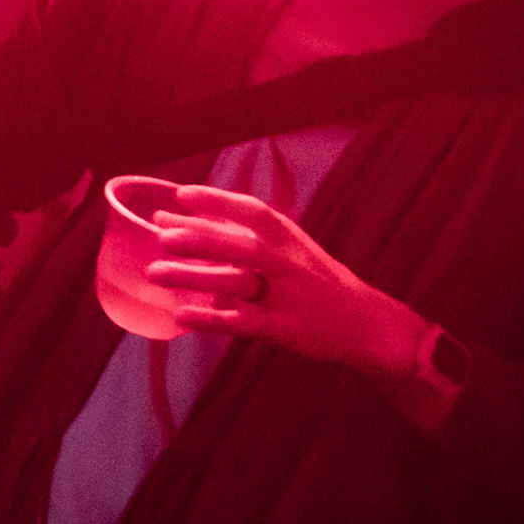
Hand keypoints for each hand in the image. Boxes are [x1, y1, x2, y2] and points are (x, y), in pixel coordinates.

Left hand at [143, 183, 433, 376]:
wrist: (369, 324)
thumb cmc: (312, 279)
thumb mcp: (285, 249)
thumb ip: (232, 234)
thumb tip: (169, 218)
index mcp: (289, 239)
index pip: (253, 212)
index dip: (218, 201)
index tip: (181, 195)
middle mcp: (289, 264)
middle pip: (242, 248)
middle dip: (202, 241)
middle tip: (161, 237)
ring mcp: (288, 297)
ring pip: (237, 284)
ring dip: (195, 278)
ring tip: (154, 273)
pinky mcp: (285, 329)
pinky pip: (243, 323)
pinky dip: (212, 319)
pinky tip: (182, 315)